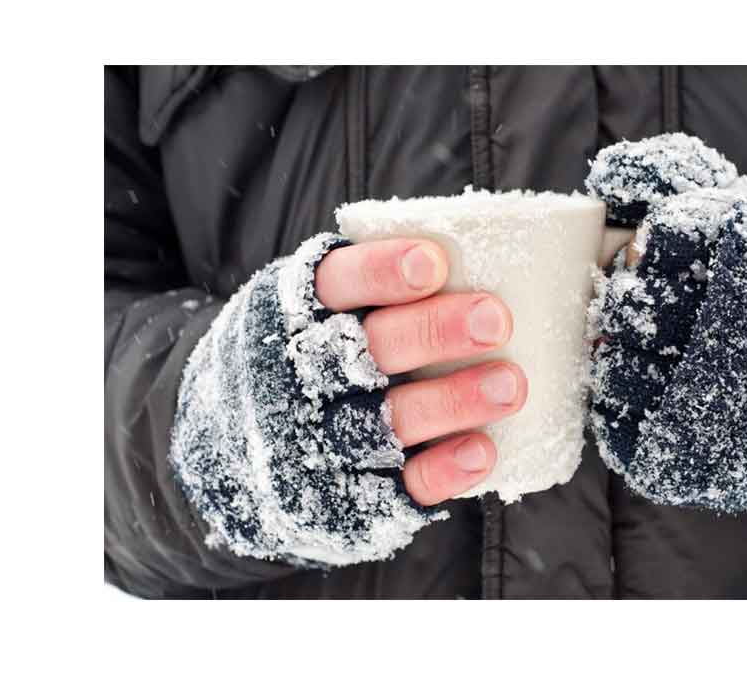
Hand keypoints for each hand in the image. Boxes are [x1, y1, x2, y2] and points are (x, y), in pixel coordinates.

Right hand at [314, 238, 527, 504]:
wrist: (236, 456)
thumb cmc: (312, 356)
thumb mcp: (313, 309)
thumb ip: (375, 286)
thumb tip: (490, 249)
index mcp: (296, 314)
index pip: (333, 285)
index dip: (379, 273)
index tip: (433, 263)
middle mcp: (302, 377)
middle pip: (367, 351)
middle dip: (432, 333)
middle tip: (496, 319)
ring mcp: (321, 440)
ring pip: (387, 420)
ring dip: (451, 401)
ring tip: (510, 385)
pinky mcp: (347, 497)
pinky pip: (397, 485)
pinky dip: (441, 469)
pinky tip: (483, 451)